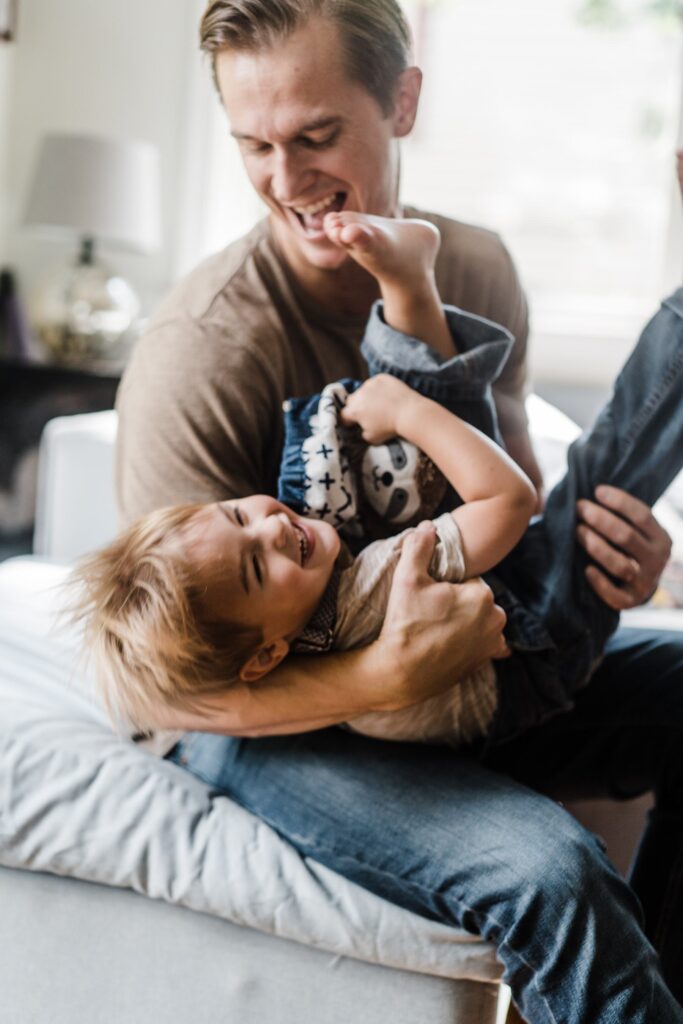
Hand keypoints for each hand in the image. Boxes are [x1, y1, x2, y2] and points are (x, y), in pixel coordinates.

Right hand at [340, 375, 418, 443]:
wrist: (410, 413)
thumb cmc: (390, 428)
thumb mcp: (371, 438)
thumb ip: (360, 433)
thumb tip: (359, 429)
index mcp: (354, 411)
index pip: (342, 416)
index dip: (347, 421)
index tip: (353, 424)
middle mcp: (359, 395)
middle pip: (350, 401)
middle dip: (355, 408)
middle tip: (367, 414)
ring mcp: (370, 384)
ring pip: (362, 391)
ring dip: (366, 397)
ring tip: (380, 404)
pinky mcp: (381, 378)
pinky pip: (374, 383)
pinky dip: (378, 389)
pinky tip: (387, 396)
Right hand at [377, 522, 508, 709]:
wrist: (401, 673)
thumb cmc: (405, 624)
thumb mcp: (407, 579)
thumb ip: (419, 547)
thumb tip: (428, 526)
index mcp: (482, 594)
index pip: (465, 579)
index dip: (445, 585)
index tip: (428, 596)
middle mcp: (496, 618)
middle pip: (474, 598)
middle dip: (457, 602)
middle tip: (430, 612)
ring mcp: (493, 642)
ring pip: (481, 619)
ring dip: (467, 620)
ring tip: (438, 628)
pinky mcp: (486, 660)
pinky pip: (488, 642)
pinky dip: (477, 640)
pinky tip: (459, 640)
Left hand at [577, 485, 671, 609]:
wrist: (639, 584)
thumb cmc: (628, 547)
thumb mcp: (635, 530)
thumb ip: (621, 514)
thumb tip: (593, 488)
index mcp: (661, 537)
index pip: (642, 515)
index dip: (619, 501)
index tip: (597, 491)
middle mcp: (657, 559)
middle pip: (627, 537)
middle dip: (600, 519)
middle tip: (580, 507)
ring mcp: (645, 581)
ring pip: (620, 564)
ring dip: (596, 546)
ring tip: (577, 531)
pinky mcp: (630, 600)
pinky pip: (615, 594)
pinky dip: (599, 582)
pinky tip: (586, 569)